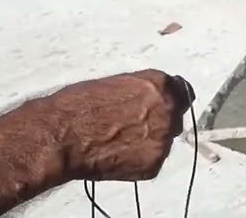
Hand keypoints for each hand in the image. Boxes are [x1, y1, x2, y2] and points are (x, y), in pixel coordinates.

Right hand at [46, 70, 191, 181]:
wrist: (63, 135)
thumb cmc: (79, 105)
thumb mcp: (116, 83)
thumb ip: (142, 90)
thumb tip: (149, 98)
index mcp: (159, 84)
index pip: (182, 92)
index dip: (169, 100)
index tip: (162, 106)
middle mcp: (168, 110)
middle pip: (175, 116)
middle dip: (160, 121)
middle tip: (134, 127)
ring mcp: (163, 139)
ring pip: (165, 140)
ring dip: (150, 141)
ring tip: (119, 141)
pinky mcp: (154, 164)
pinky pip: (153, 161)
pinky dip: (139, 160)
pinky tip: (117, 154)